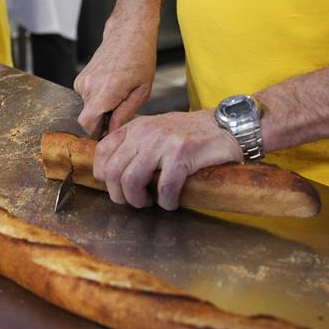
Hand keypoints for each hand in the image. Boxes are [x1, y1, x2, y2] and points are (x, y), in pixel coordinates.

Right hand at [74, 16, 157, 133]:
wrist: (128, 33)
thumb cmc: (140, 58)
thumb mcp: (142, 91)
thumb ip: (125, 113)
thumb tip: (113, 130)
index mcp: (107, 91)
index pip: (87, 122)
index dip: (96, 131)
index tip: (108, 130)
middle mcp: (90, 86)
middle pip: (88, 117)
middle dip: (102, 118)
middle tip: (120, 108)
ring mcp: (82, 81)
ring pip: (87, 107)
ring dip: (100, 107)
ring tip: (117, 93)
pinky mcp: (79, 78)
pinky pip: (85, 97)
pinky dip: (96, 97)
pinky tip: (109, 85)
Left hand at [93, 109, 241, 209]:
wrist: (226, 125)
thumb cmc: (190, 134)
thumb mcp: (155, 131)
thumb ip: (135, 145)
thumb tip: (113, 172)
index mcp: (135, 128)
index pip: (102, 151)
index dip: (103, 175)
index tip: (115, 187)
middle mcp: (144, 132)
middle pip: (112, 171)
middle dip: (119, 195)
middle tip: (133, 201)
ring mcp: (162, 142)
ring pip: (131, 180)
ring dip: (137, 200)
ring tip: (149, 203)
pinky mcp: (182, 153)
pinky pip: (164, 186)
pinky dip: (166, 201)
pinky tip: (171, 202)